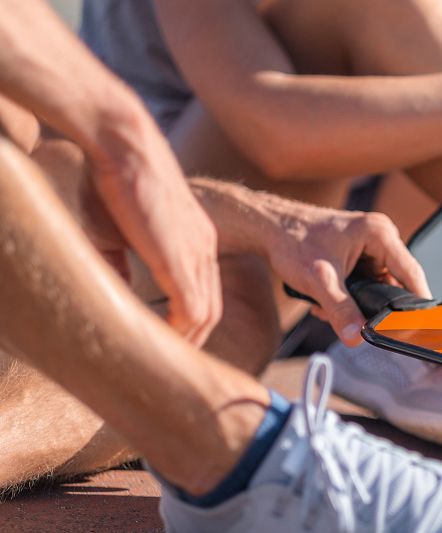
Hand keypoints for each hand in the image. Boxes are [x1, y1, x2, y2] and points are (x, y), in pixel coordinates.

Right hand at [90, 117, 221, 345]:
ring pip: (205, 314)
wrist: (122, 143)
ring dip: (187, 341)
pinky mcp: (182, 257)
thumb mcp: (116, 230)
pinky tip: (162, 343)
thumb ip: (120, 263)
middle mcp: (206, 249)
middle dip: (192, 339)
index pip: (204, 292)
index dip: (187, 320)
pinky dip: (181, 331)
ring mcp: (198, 253)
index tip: (167, 340)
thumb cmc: (112, 179)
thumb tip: (116, 291)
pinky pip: (192, 309)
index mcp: (196, 240)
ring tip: (165, 362)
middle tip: (169, 363)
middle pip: (210, 309)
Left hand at [262, 203, 430, 346]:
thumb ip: (340, 309)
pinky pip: (365, 283)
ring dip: (355, 302)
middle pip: (394, 283)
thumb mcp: (318, 280)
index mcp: (379, 233)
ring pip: (377, 287)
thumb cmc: (292, 241)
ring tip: (325, 305)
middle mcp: (380, 237)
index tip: (421, 327)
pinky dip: (348, 296)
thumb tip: (357, 337)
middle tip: (348, 318)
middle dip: (372, 305)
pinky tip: (324, 299)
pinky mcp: (360, 255)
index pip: (411, 272)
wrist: (269, 228)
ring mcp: (371, 246)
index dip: (418, 301)